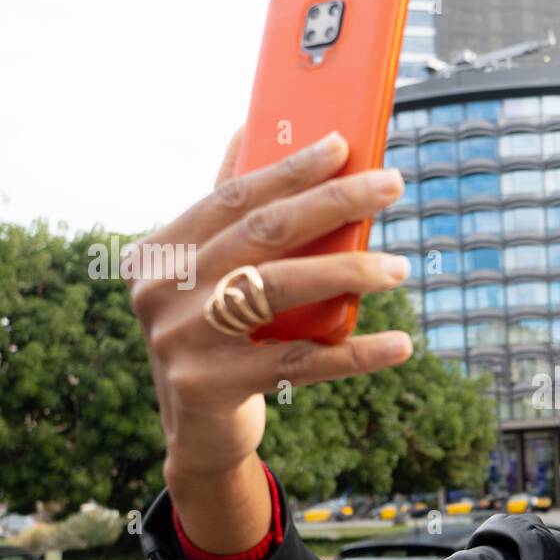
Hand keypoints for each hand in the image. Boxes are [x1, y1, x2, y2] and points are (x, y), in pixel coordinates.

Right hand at [127, 128, 413, 482]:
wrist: (198, 432)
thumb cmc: (216, 338)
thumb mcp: (209, 277)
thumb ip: (227, 216)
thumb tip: (248, 128)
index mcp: (159, 252)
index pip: (232, 196)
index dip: (289, 168)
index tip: (342, 144)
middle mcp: (161, 290)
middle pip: (261, 234)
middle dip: (333, 203)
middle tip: (391, 185)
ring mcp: (180, 340)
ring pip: (279, 290)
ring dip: (348, 272)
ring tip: (400, 268)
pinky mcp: (210, 387)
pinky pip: (299, 361)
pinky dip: (355, 354)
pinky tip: (399, 344)